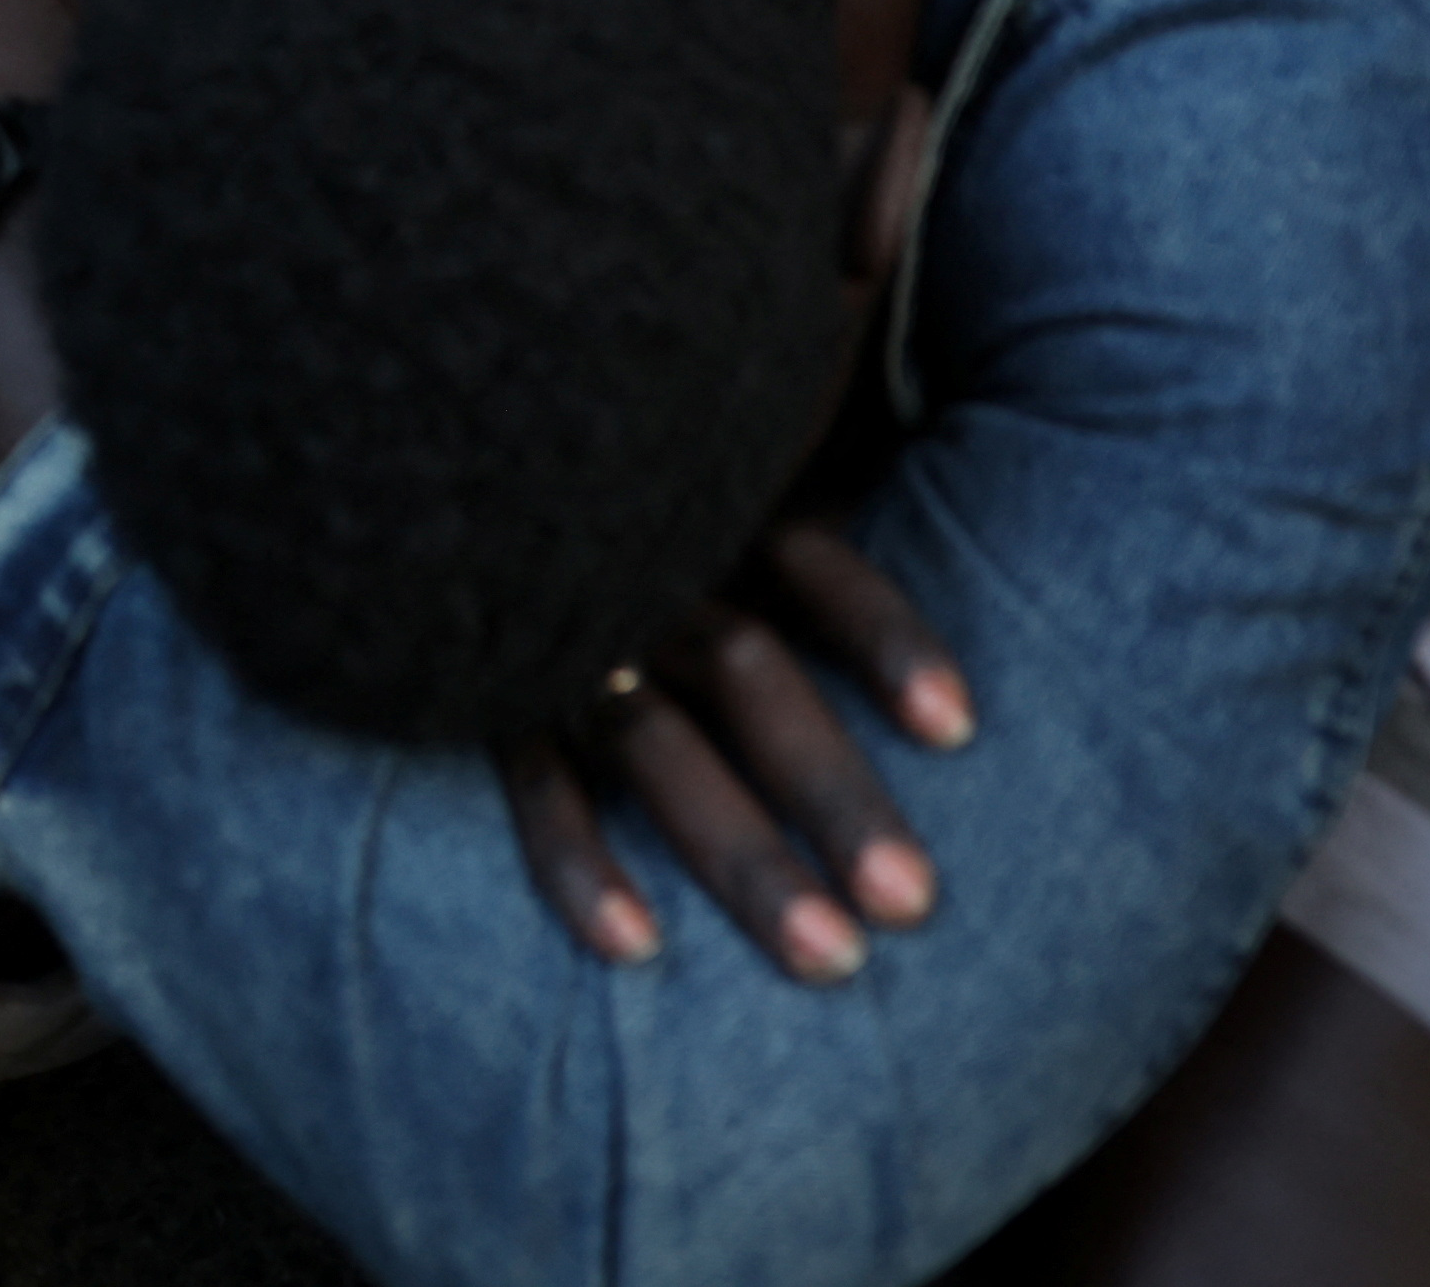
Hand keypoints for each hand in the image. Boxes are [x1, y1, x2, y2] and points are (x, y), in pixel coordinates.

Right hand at [499, 515, 972, 977]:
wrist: (471, 484)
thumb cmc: (648, 520)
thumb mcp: (730, 481)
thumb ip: (816, 483)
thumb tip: (930, 468)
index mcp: (706, 516)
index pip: (810, 566)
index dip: (883, 637)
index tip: (957, 730)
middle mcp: (637, 577)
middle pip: (745, 673)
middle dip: (832, 792)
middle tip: (914, 905)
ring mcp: (561, 641)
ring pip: (654, 749)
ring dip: (744, 857)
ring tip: (834, 961)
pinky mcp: (494, 700)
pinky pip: (536, 789)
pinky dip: (578, 866)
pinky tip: (638, 948)